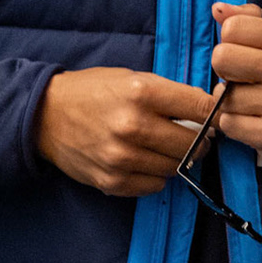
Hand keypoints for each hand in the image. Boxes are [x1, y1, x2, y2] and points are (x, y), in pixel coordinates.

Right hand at [35, 68, 214, 196]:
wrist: (46, 116)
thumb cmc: (93, 91)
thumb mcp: (132, 77)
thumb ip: (169, 94)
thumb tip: (211, 109)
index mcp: (141, 92)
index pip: (199, 108)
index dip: (213, 113)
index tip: (215, 115)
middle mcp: (133, 126)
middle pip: (193, 144)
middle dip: (200, 140)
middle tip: (196, 135)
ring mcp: (122, 157)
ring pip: (177, 167)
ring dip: (178, 159)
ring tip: (166, 146)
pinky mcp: (113, 181)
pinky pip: (155, 185)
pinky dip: (157, 174)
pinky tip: (146, 160)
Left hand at [209, 3, 261, 173]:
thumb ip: (251, 21)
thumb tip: (218, 9)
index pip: (232, 27)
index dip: (231, 40)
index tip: (244, 52)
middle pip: (221, 58)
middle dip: (226, 69)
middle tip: (242, 77)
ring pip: (222, 96)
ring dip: (232, 101)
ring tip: (254, 102)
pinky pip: (228, 123)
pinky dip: (236, 123)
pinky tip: (254, 120)